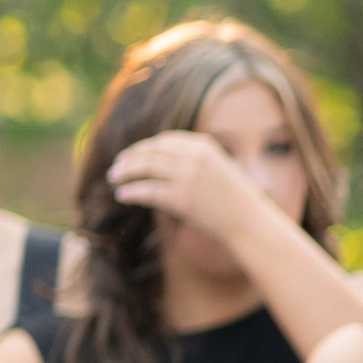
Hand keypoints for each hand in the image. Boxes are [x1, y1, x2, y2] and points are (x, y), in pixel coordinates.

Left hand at [105, 128, 267, 251]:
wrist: (249, 221)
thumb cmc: (235, 199)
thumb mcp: (219, 169)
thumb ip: (196, 160)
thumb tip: (165, 162)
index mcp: (204, 146)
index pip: (165, 141)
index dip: (144, 147)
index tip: (131, 154)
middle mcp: (194, 158)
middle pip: (152, 152)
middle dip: (130, 158)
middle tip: (116, 167)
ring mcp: (188, 178)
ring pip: (146, 168)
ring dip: (125, 172)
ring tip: (113, 179)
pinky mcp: (182, 199)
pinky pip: (148, 191)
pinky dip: (131, 192)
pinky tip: (122, 195)